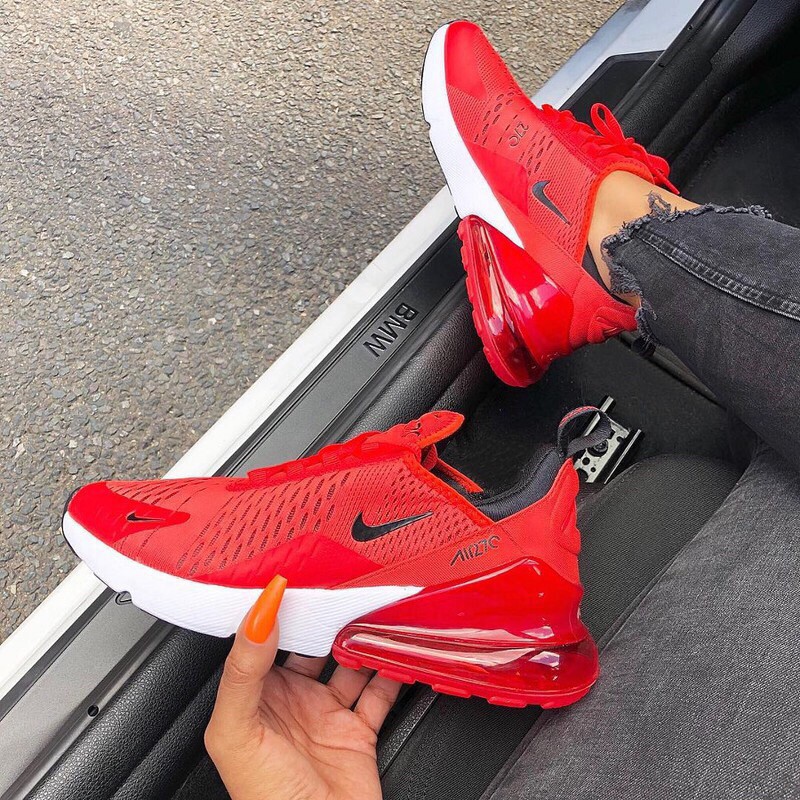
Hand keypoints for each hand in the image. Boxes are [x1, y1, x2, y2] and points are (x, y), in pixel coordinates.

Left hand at [205, 576, 400, 799]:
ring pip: (347, 662)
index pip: (264, 639)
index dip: (276, 609)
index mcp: (255, 697)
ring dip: (360, 638)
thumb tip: (257, 616)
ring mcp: (325, 714)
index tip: (292, 577)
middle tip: (341, 586)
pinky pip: (378, 691)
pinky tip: (394, 651)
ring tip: (371, 611)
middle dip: (325, 617)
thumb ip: (244, 671)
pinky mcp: (358, 730)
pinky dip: (390, 670)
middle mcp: (290, 700)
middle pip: (310, 644)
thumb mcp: (237, 732)